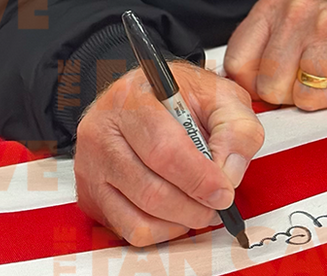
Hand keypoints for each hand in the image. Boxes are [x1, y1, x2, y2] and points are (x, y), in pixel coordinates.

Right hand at [74, 62, 263, 246]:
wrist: (148, 95)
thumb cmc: (183, 96)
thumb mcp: (220, 95)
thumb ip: (236, 128)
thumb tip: (229, 174)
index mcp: (133, 97)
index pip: (164, 149)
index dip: (198, 178)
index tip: (223, 191)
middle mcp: (102, 131)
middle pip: (149, 189)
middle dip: (192, 205)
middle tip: (217, 204)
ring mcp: (91, 165)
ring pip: (137, 216)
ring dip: (179, 221)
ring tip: (201, 208)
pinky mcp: (90, 193)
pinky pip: (127, 229)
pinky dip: (160, 231)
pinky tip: (178, 213)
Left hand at [223, 0, 326, 110]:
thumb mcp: (295, 17)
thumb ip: (267, 48)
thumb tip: (239, 95)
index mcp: (276, 3)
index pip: (238, 64)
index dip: (257, 86)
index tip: (280, 83)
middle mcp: (299, 11)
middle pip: (271, 88)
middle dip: (296, 93)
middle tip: (322, 73)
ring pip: (307, 99)